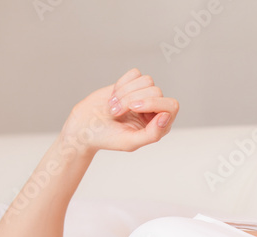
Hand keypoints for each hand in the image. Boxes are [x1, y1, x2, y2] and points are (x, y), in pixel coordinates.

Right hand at [61, 68, 179, 152]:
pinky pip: (135, 73)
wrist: (85, 126)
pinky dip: (121, 84)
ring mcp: (144, 95)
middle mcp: (155, 109)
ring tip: (112, 107)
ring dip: (124, 93)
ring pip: (147, 80)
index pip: (171, 106)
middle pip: (156, 91)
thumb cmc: (108, 138)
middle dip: (132, 99)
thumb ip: (153, 134)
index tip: (135, 108)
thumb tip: (166, 116)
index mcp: (160, 125)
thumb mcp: (130, 142)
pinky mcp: (132, 84)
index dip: (153, 103)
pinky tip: (113, 96)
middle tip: (116, 113)